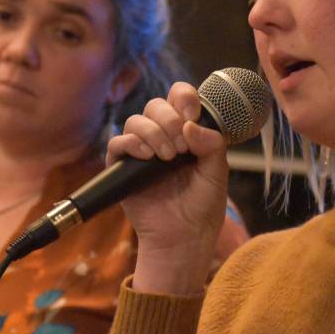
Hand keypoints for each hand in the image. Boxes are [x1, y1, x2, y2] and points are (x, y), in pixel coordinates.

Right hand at [107, 82, 229, 295]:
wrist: (185, 236)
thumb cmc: (203, 204)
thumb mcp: (218, 172)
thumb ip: (212, 144)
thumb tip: (190, 125)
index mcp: (186, 131)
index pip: (179, 97)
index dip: (183, 97)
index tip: (192, 114)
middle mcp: (162, 136)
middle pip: (156, 105)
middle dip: (170, 120)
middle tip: (181, 146)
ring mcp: (141, 150)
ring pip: (136, 121)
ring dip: (154, 133)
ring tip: (167, 157)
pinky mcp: (122, 168)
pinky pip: (117, 143)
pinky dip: (131, 143)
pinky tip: (147, 156)